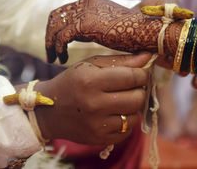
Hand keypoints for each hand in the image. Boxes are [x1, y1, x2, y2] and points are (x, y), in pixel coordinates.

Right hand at [34, 52, 150, 144]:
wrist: (49, 111)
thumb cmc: (73, 82)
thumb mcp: (91, 65)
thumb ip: (120, 61)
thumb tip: (148, 56)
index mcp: (90, 81)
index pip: (132, 77)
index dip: (141, 74)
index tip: (139, 73)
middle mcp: (93, 104)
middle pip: (137, 98)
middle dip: (139, 90)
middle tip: (130, 87)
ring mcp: (96, 125)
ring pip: (134, 116)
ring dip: (132, 107)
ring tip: (120, 100)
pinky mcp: (98, 140)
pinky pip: (127, 132)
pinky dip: (125, 122)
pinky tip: (114, 114)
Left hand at [46, 0, 162, 63]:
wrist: (147, 32)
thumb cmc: (134, 32)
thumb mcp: (110, 24)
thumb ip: (97, 24)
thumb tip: (90, 32)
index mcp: (91, 1)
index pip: (64, 11)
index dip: (56, 28)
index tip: (56, 44)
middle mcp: (85, 2)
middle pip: (55, 17)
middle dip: (50, 35)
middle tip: (50, 54)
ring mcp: (84, 12)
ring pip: (55, 27)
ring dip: (51, 44)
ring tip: (53, 59)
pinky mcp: (85, 25)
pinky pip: (62, 37)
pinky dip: (59, 49)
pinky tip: (63, 59)